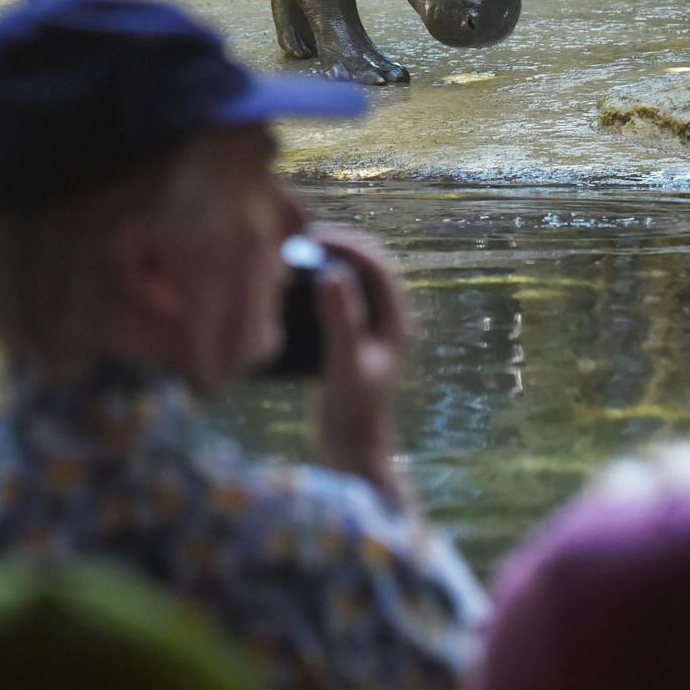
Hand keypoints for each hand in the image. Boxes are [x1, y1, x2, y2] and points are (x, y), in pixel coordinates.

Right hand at [307, 226, 413, 509]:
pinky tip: (292, 290)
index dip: (348, 244)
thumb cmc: (352, 414)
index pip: (377, 266)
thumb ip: (341, 321)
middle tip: (298, 240)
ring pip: (351, 283)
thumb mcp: (344, 364)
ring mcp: (371, 332)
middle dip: (336, 249)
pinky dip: (318, 287)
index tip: (313, 236)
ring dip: (326, 265)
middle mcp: (389, 322)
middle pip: (365, 268)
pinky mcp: (352, 343)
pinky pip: (338, 301)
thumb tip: (332, 275)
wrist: (352, 453)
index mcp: (397, 322)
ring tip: (293, 258)